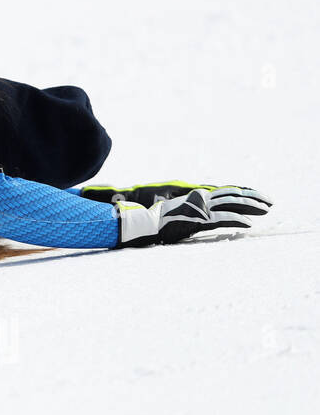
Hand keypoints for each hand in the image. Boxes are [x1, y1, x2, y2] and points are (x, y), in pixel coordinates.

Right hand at [115, 187, 272, 247]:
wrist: (144, 223)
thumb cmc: (158, 219)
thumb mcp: (179, 210)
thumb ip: (194, 208)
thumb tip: (207, 212)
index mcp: (198, 196)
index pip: (226, 192)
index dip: (244, 193)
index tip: (259, 196)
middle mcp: (201, 198)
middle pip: (233, 195)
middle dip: (254, 198)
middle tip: (270, 202)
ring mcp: (200, 208)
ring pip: (232, 203)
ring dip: (252, 206)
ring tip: (266, 209)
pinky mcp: (199, 220)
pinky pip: (222, 218)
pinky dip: (237, 219)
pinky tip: (249, 223)